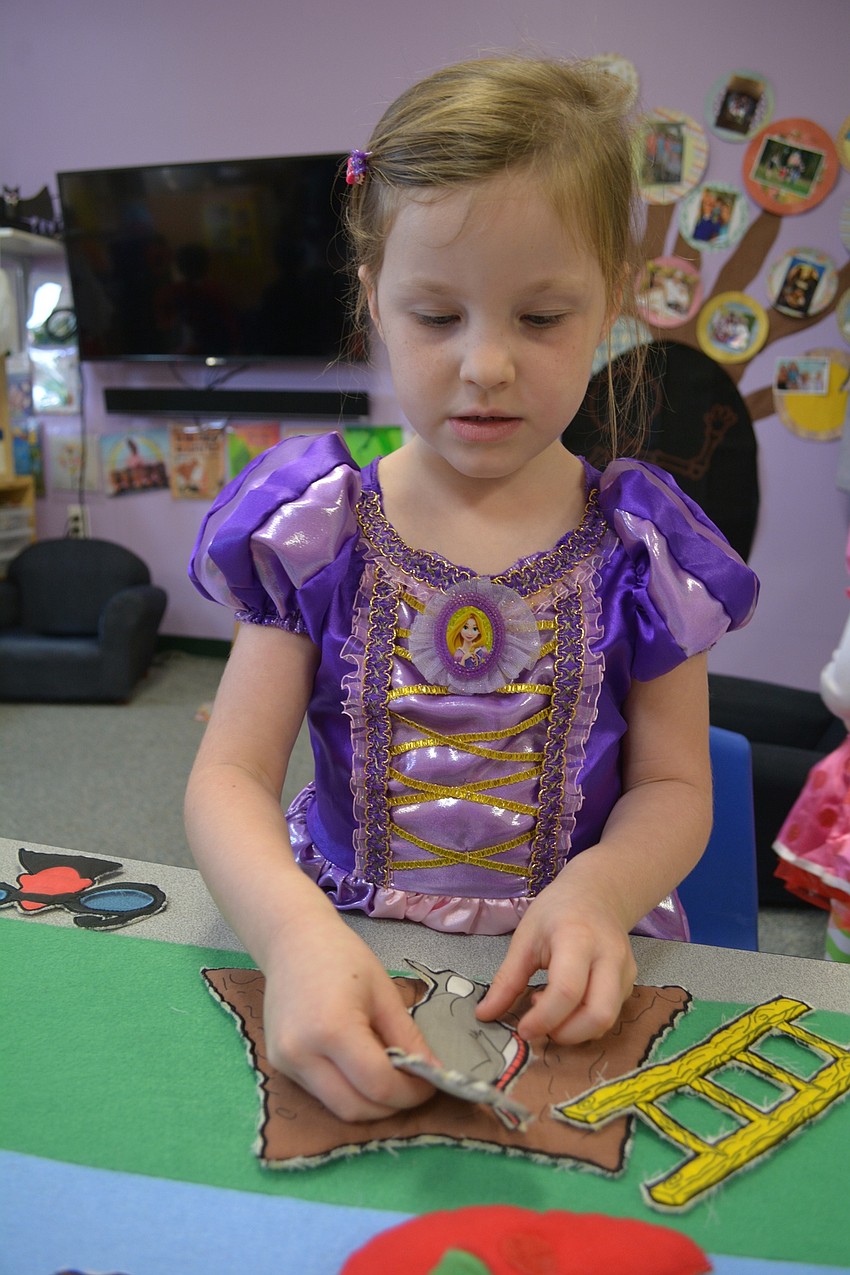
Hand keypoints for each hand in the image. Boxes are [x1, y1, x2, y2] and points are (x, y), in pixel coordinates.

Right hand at [262, 906, 437, 1121]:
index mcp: (333, 1029)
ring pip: (337, 1107)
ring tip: (389, 1077)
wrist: (292, 940)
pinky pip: (320, 1093)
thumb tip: (433, 1072)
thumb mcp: (384, 993)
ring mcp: (285, 1062)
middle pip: (355, 1108)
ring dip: (369, 1103)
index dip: (411, 1092)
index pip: (378, 1084)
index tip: (430, 1083)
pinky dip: (347, 1090)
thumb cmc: (342, 956)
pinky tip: (360, 1068)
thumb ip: (408, 1037)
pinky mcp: (279, 1065)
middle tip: (413, 1086)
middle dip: (391, 1106)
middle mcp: (302, 1053)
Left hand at [475, 871, 636, 1044]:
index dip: (544, 1019)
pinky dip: (585, 1022)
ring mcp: (625, 970)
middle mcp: (609, 956)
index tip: (522, 1029)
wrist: (598, 893)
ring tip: (551, 1010)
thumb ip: (506, 979)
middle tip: (540, 1027)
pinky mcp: (631, 982)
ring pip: (607, 1020)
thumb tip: (484, 1015)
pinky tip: (566, 1005)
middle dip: (566, 1034)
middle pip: (599, 1015)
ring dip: (576, 1031)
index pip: (566, 990)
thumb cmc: (557, 911)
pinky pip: (610, 1015)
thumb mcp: (525, 937)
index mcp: (577, 938)